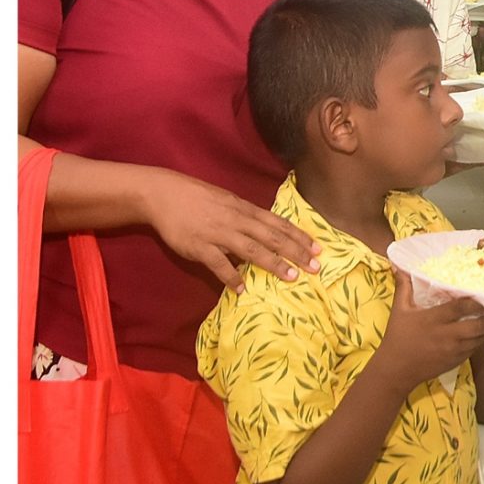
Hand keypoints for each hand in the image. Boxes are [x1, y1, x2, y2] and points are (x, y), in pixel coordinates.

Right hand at [140, 169, 320, 291]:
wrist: (164, 194)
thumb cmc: (199, 198)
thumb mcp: (229, 202)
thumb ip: (249, 218)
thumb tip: (268, 232)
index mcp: (245, 210)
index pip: (279, 224)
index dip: (299, 236)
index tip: (318, 249)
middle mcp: (236, 220)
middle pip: (272, 237)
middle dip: (295, 252)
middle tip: (314, 267)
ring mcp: (218, 233)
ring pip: (251, 249)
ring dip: (272, 263)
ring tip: (290, 277)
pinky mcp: (199, 246)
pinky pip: (218, 264)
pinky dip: (231, 276)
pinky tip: (242, 288)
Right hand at [374, 272, 483, 394]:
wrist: (396, 369)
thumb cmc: (397, 337)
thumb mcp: (400, 310)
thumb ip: (404, 288)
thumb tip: (400, 267)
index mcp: (434, 319)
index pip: (461, 308)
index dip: (475, 302)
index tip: (483, 297)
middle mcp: (447, 335)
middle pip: (477, 326)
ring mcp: (452, 350)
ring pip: (478, 340)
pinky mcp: (455, 362)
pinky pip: (472, 351)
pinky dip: (477, 343)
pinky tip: (477, 336)